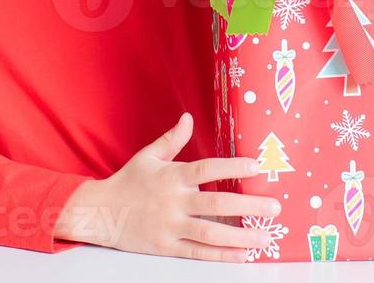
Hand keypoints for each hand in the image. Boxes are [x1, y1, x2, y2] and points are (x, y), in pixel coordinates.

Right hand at [54, 111, 281, 261]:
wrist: (100, 213)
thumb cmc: (128, 183)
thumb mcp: (148, 157)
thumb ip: (171, 140)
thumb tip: (187, 118)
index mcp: (171, 177)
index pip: (206, 169)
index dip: (231, 166)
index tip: (256, 165)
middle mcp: (173, 202)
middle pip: (216, 204)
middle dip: (248, 206)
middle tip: (273, 207)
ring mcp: (170, 227)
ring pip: (210, 233)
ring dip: (240, 237)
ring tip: (265, 237)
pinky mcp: (167, 247)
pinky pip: (198, 253)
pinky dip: (221, 255)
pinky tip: (242, 255)